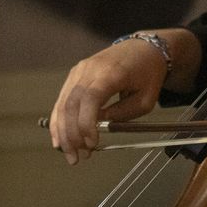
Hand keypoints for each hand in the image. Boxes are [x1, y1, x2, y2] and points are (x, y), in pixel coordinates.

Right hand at [47, 29, 199, 164]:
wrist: (143, 49)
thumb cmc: (147, 74)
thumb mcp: (145, 99)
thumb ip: (121, 115)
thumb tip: (97, 128)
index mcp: (111, 72)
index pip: (90, 98)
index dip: (87, 123)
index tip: (91, 144)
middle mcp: (90, 68)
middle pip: (72, 103)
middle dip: (72, 135)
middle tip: (78, 157)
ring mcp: (79, 70)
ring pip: (63, 103)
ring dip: (63, 132)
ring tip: (70, 154)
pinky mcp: (75, 75)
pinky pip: (62, 100)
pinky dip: (59, 121)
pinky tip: (59, 139)